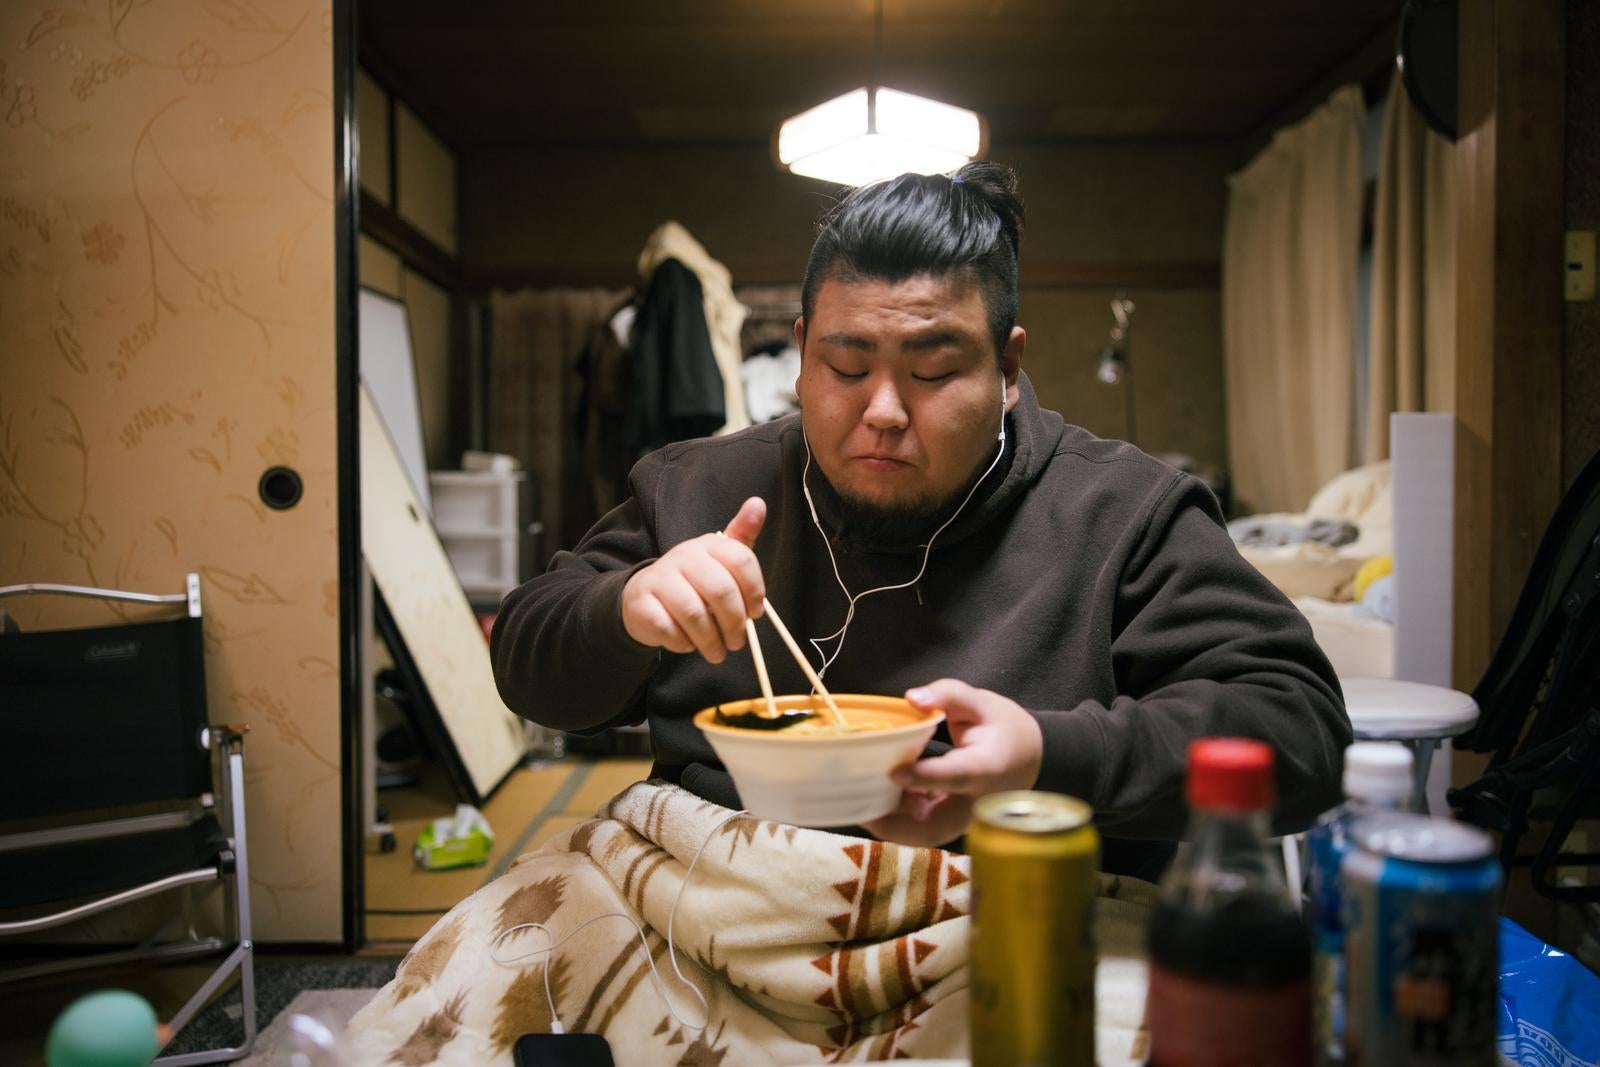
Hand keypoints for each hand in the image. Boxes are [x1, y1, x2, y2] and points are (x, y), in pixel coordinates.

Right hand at [621, 497, 766, 662]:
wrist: (643, 595)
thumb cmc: (692, 581)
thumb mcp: (719, 560)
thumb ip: (742, 538)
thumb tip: (758, 503)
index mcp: (708, 544)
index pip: (741, 559)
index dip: (755, 590)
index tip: (756, 613)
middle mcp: (683, 556)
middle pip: (721, 591)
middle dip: (735, 624)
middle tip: (737, 643)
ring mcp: (659, 579)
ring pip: (695, 614)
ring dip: (711, 641)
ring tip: (717, 652)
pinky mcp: (641, 603)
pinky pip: (670, 630)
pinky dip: (684, 644)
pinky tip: (688, 643)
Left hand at [863, 679, 1043, 847]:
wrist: (1032, 760)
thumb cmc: (1006, 730)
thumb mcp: (984, 703)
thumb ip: (949, 694)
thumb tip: (912, 698)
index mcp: (988, 767)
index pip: (956, 776)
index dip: (925, 777)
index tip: (895, 771)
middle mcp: (976, 802)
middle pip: (934, 827)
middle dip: (894, 824)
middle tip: (859, 807)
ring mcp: (964, 819)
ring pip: (923, 834)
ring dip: (890, 823)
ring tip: (856, 801)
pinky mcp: (952, 822)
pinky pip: (922, 828)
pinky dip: (896, 818)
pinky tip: (874, 795)